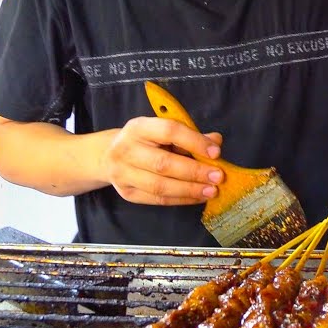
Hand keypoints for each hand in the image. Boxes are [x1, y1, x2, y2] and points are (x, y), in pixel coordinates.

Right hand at [98, 117, 225, 204]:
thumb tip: (215, 142)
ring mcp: (123, 173)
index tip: (215, 152)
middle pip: (164, 163)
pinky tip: (197, 197)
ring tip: (211, 190)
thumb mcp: (162, 131)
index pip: (169, 131)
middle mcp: (126, 149)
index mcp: (139, 127)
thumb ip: (189, 135)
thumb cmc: (145, 141)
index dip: (194, 142)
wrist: (108, 156)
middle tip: (218, 176)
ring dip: (190, 190)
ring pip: (160, 186)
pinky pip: (157, 199)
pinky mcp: (126, 193)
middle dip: (195, 172)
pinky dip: (181, 199)